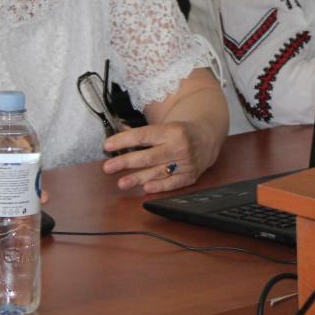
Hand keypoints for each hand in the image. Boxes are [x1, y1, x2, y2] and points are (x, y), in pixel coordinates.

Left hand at [101, 121, 220, 193]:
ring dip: (138, 178)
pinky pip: (173, 183)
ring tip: (122, 183)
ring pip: (158, 172)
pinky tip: (146, 188)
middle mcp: (179, 147)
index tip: (108, 146)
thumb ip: (141, 133)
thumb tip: (118, 135)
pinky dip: (160, 186)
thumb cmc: (179, 132)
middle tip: (108, 167)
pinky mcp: (190, 175)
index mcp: (171, 130)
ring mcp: (185, 162)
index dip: (124, 141)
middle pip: (148, 156)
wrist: (207, 138)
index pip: (143, 136)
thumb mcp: (164, 126)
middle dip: (126, 162)